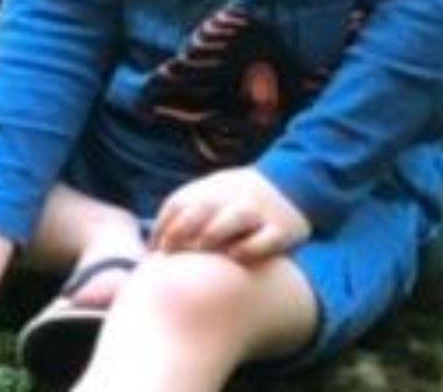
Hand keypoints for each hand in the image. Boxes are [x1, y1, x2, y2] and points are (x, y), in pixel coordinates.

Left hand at [151, 166, 309, 261]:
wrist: (292, 184)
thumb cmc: (237, 200)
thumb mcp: (211, 193)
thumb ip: (184, 214)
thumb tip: (150, 251)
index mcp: (213, 188)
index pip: (181, 203)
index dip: (165, 226)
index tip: (158, 250)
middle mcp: (235, 196)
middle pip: (205, 205)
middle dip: (183, 228)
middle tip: (172, 253)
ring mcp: (259, 212)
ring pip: (236, 216)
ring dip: (216, 232)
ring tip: (202, 249)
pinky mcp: (282, 229)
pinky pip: (267, 239)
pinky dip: (251, 247)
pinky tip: (236, 258)